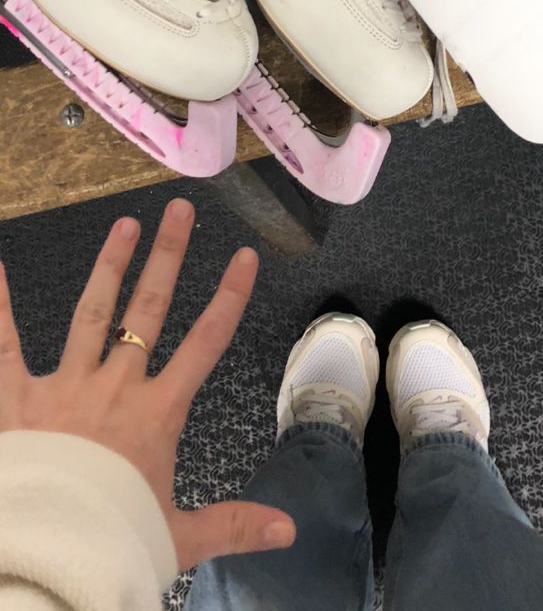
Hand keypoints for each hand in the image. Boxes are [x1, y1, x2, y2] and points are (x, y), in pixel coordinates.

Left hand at [0, 198, 295, 570]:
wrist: (48, 557)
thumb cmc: (112, 543)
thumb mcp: (178, 537)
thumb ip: (233, 524)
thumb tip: (288, 528)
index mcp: (156, 414)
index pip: (205, 344)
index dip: (228, 298)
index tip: (244, 257)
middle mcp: (115, 388)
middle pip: (148, 311)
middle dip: (168, 258)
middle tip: (179, 211)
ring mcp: (65, 387)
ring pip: (92, 313)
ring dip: (110, 266)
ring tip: (125, 224)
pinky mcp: (17, 399)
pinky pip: (4, 345)